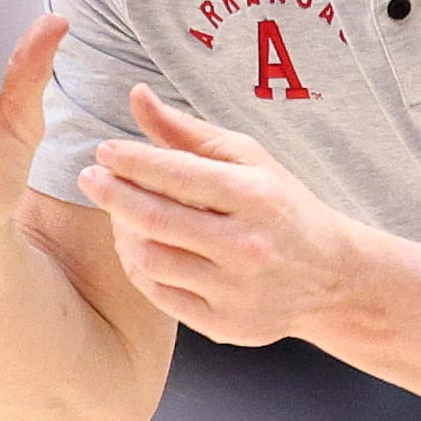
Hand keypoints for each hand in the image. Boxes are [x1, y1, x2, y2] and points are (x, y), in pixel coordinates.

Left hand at [76, 86, 360, 346]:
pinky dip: (140, 269)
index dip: (132, 160)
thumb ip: (188, 131)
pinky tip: (138, 247)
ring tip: (118, 213)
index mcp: (256, 196)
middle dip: (113, 195)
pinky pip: (161, 296)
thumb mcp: (249, 160)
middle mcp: (247, 246)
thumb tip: (137, 95)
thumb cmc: (282, 207)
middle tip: (90, 178)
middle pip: (156, 220)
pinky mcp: (225, 325)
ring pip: (151, 260)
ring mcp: (235, 291)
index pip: (177, 174)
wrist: (331, 277)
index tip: (104, 151)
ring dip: (123, 233)